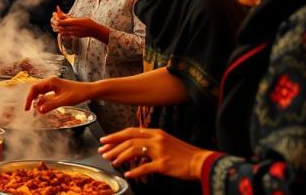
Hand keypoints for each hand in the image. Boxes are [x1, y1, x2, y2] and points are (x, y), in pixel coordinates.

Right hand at [24, 76, 95, 112]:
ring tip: (37, 110)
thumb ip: (51, 105)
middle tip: (29, 110)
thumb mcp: (64, 101)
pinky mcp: (58, 90)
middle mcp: (51, 82)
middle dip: (32, 99)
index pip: (34, 88)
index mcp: (51, 82)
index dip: (29, 98)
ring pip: (41, 93)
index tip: (27, 108)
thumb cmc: (78, 94)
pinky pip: (47, 95)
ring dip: (38, 101)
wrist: (89, 91)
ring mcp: (54, 86)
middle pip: (36, 90)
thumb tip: (39, 110)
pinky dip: (44, 101)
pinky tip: (45, 107)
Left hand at [55, 16, 108, 41]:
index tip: (55, 15)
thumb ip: (69, 17)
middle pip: (59, 27)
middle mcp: (71, 28)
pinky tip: (62, 30)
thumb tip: (61, 14)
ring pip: (60, 32)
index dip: (56, 18)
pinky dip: (61, 33)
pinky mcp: (74, 36)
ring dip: (57, 28)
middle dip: (54, 23)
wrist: (94, 30)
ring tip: (57, 24)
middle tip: (54, 19)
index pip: (59, 22)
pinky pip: (64, 36)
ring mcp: (72, 33)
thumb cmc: (87, 22)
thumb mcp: (78, 18)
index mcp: (73, 22)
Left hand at [99, 128, 213, 180]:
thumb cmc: (183, 154)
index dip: (115, 135)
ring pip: (133, 150)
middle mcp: (156, 139)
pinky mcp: (163, 164)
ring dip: (120, 156)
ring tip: (112, 162)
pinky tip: (128, 174)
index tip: (105, 140)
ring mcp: (159, 151)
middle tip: (103, 152)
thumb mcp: (166, 141)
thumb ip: (150, 141)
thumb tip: (133, 145)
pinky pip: (145, 167)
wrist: (202, 162)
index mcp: (156, 132)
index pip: (130, 131)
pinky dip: (135, 171)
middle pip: (129, 140)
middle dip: (113, 146)